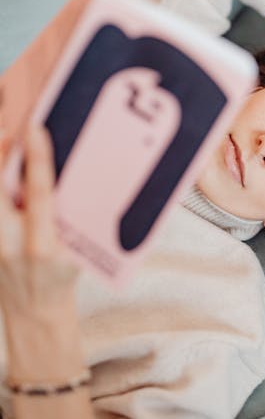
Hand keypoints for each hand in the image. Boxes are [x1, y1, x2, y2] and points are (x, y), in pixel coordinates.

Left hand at [0, 125, 78, 319]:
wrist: (35, 315)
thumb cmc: (62, 278)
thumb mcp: (77, 248)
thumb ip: (68, 214)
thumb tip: (64, 170)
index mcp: (42, 247)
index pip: (38, 193)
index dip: (37, 159)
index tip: (35, 129)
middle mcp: (9, 246)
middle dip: (1, 157)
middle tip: (10, 132)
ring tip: (6, 145)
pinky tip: (5, 174)